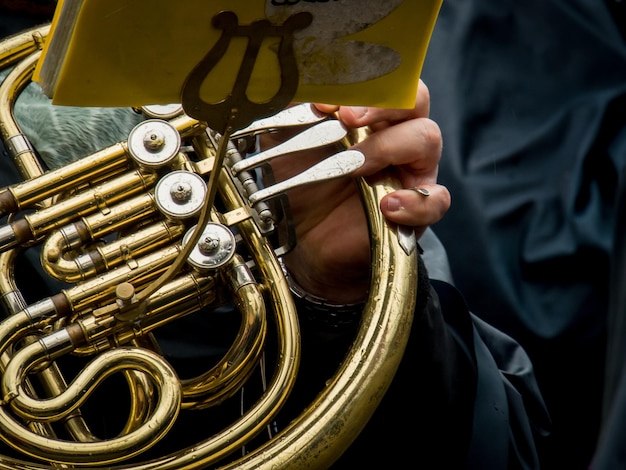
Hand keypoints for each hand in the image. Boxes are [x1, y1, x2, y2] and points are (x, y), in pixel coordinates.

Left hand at [267, 80, 449, 303]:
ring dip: (388, 146)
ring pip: (427, 138)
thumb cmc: (299, 182)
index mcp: (368, 112)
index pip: (384, 79)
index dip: (363, 82)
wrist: (300, 235)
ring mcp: (410, 170)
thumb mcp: (283, 141)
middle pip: (415, 99)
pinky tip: (387, 206)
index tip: (326, 100)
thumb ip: (289, 109)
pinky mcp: (416, 209)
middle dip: (381, 104)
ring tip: (355, 166)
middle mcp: (394, 133)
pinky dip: (416, 202)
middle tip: (346, 118)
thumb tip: (290, 81)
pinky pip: (435, 200)